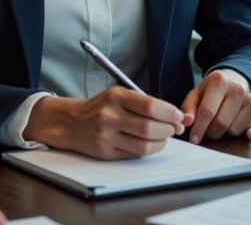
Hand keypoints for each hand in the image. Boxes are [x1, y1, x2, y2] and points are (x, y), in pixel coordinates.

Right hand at [21, 88, 184, 158]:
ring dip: (161, 142)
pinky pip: (134, 155)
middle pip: (149, 127)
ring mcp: (106, 136)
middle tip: (175, 128)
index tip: (179, 116)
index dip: (169, 113)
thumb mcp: (119, 95)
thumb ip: (145, 103)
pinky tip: (151, 144)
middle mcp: (110, 116)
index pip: (150, 106)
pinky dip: (148, 150)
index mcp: (116, 97)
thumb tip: (176, 117)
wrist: (71, 122)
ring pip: (144, 145)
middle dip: (168, 129)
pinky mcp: (105, 153)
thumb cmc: (101, 107)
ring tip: (165, 136)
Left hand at [181, 68, 250, 143]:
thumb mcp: (196, 93)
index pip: (207, 111)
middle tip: (205, 131)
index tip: (194, 138)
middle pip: (221, 123)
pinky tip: (248, 134)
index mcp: (219, 81)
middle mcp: (238, 89)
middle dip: (210, 133)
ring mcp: (250, 99)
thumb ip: (188, 107)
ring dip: (223, 134)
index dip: (199, 128)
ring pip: (234, 130)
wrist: (234, 79)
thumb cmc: (212, 90)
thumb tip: (188, 121)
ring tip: (219, 124)